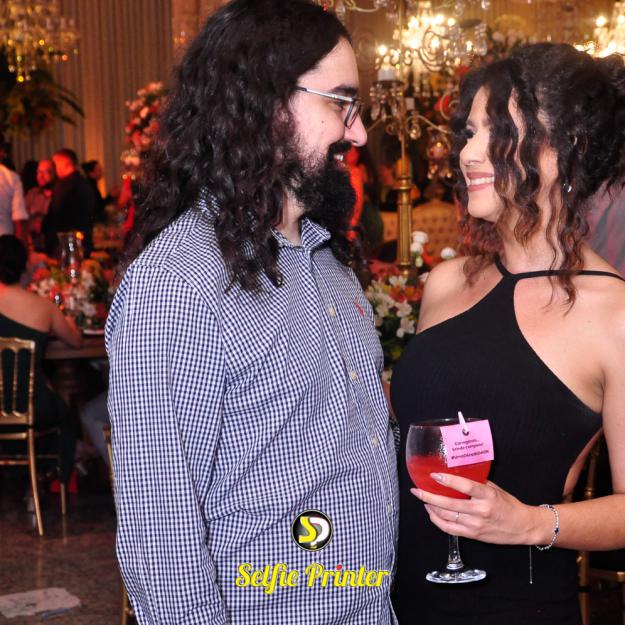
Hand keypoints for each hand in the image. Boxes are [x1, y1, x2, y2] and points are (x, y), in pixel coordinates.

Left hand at [411, 472, 546, 545]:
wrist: (522, 527)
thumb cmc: (509, 505)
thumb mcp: (495, 489)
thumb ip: (477, 482)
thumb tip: (457, 473)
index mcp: (488, 496)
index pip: (465, 486)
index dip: (448, 481)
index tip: (433, 475)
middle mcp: (480, 511)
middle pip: (449, 505)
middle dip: (429, 497)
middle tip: (416, 490)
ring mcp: (475, 525)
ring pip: (446, 517)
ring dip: (430, 508)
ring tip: (422, 499)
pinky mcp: (473, 535)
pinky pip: (449, 529)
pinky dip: (437, 521)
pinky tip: (431, 513)